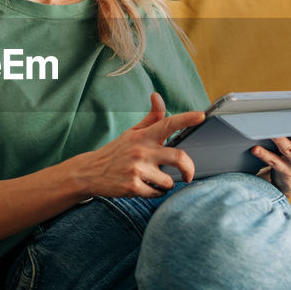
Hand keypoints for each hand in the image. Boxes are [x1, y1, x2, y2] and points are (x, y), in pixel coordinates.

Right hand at [75, 92, 205, 197]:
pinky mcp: (133, 187)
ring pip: (169, 181)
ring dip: (167, 183)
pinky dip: (156, 192)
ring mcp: (137, 170)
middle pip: (179, 158)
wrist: (89, 172)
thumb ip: (151, 118)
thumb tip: (157, 96)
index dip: (186, 119)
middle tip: (188, 173)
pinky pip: (157, 193)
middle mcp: (141, 151)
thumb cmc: (115, 152)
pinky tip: (147, 187)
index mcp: (143, 136)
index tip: (201, 116)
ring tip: (156, 180)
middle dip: (189, 168)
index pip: (167, 123)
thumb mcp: (132, 133)